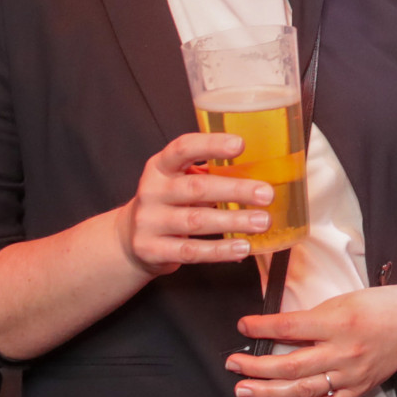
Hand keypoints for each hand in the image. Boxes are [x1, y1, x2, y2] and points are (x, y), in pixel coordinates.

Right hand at [118, 132, 270, 275]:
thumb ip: (208, 174)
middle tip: (266, 194)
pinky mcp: (151, 250)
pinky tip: (242, 247)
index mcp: (160, 167)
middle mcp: (151, 191)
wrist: (130, 238)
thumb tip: (260, 172)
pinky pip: (191, 251)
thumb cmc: (169, 203)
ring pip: (196, 221)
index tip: (240, 144)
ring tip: (262, 222)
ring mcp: (148, 222)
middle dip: (235, 190)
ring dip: (233, 221)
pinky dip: (219, 250)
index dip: (211, 145)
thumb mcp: (179, 181)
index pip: (183, 148)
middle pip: (196, 187)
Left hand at [228, 285, 396, 396]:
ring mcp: (351, 375)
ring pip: (302, 390)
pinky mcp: (358, 390)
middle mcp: (344, 351)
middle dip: (256, 367)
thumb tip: (275, 330)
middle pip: (290, 365)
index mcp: (339, 321)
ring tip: (243, 389)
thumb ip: (311, 318)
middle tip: (232, 365)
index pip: (290, 327)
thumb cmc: (379, 305)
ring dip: (268, 392)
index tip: (242, 327)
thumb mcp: (342, 301)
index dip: (261, 328)